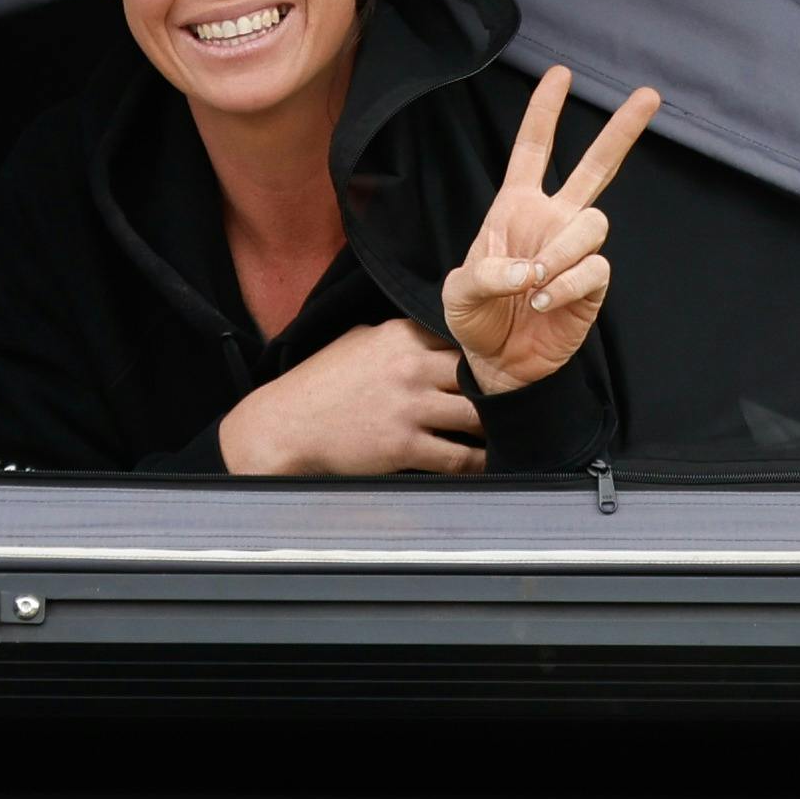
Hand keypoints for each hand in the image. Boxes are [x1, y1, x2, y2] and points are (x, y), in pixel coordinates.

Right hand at [221, 321, 484, 476]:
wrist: (285, 427)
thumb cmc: (318, 384)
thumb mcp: (357, 341)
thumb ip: (397, 336)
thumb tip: (430, 336)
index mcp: (400, 335)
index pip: (462, 338)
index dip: (482, 356)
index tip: (496, 368)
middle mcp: (410, 366)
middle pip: (479, 375)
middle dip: (497, 390)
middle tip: (514, 401)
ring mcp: (409, 407)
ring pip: (478, 417)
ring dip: (494, 428)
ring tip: (506, 433)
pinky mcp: (404, 446)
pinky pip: (459, 457)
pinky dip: (478, 462)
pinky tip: (486, 462)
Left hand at [441, 68, 658, 395]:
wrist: (499, 365)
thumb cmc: (475, 319)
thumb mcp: (460, 292)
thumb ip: (488, 273)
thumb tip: (533, 268)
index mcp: (515, 208)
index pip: (532, 150)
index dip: (544, 112)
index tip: (560, 74)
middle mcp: (552, 220)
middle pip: (595, 167)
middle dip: (621, 131)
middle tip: (649, 95)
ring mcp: (575, 251)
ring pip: (594, 223)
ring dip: (563, 250)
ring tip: (536, 282)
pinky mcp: (592, 285)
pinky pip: (595, 268)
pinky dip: (568, 284)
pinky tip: (545, 302)